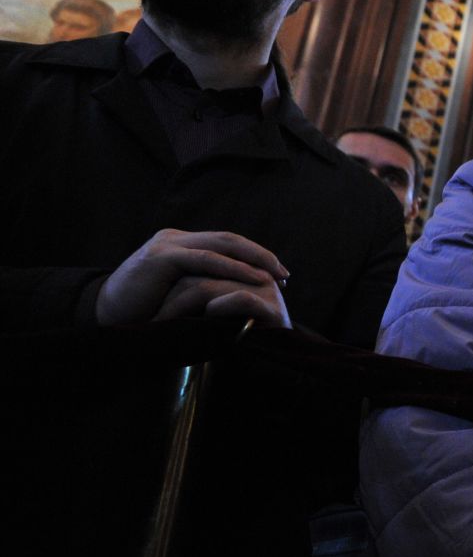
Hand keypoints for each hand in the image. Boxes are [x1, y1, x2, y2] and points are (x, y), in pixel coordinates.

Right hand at [96, 229, 287, 326]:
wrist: (104, 317)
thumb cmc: (143, 312)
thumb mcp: (179, 293)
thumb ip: (202, 285)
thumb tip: (236, 295)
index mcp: (180, 244)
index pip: (225, 243)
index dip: (254, 256)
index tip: (278, 273)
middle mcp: (174, 239)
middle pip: (228, 239)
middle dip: (260, 255)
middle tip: (285, 273)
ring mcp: (167, 245)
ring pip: (220, 245)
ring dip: (253, 260)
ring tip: (275, 276)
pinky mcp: (162, 258)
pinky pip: (205, 259)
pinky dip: (232, 268)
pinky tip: (253, 278)